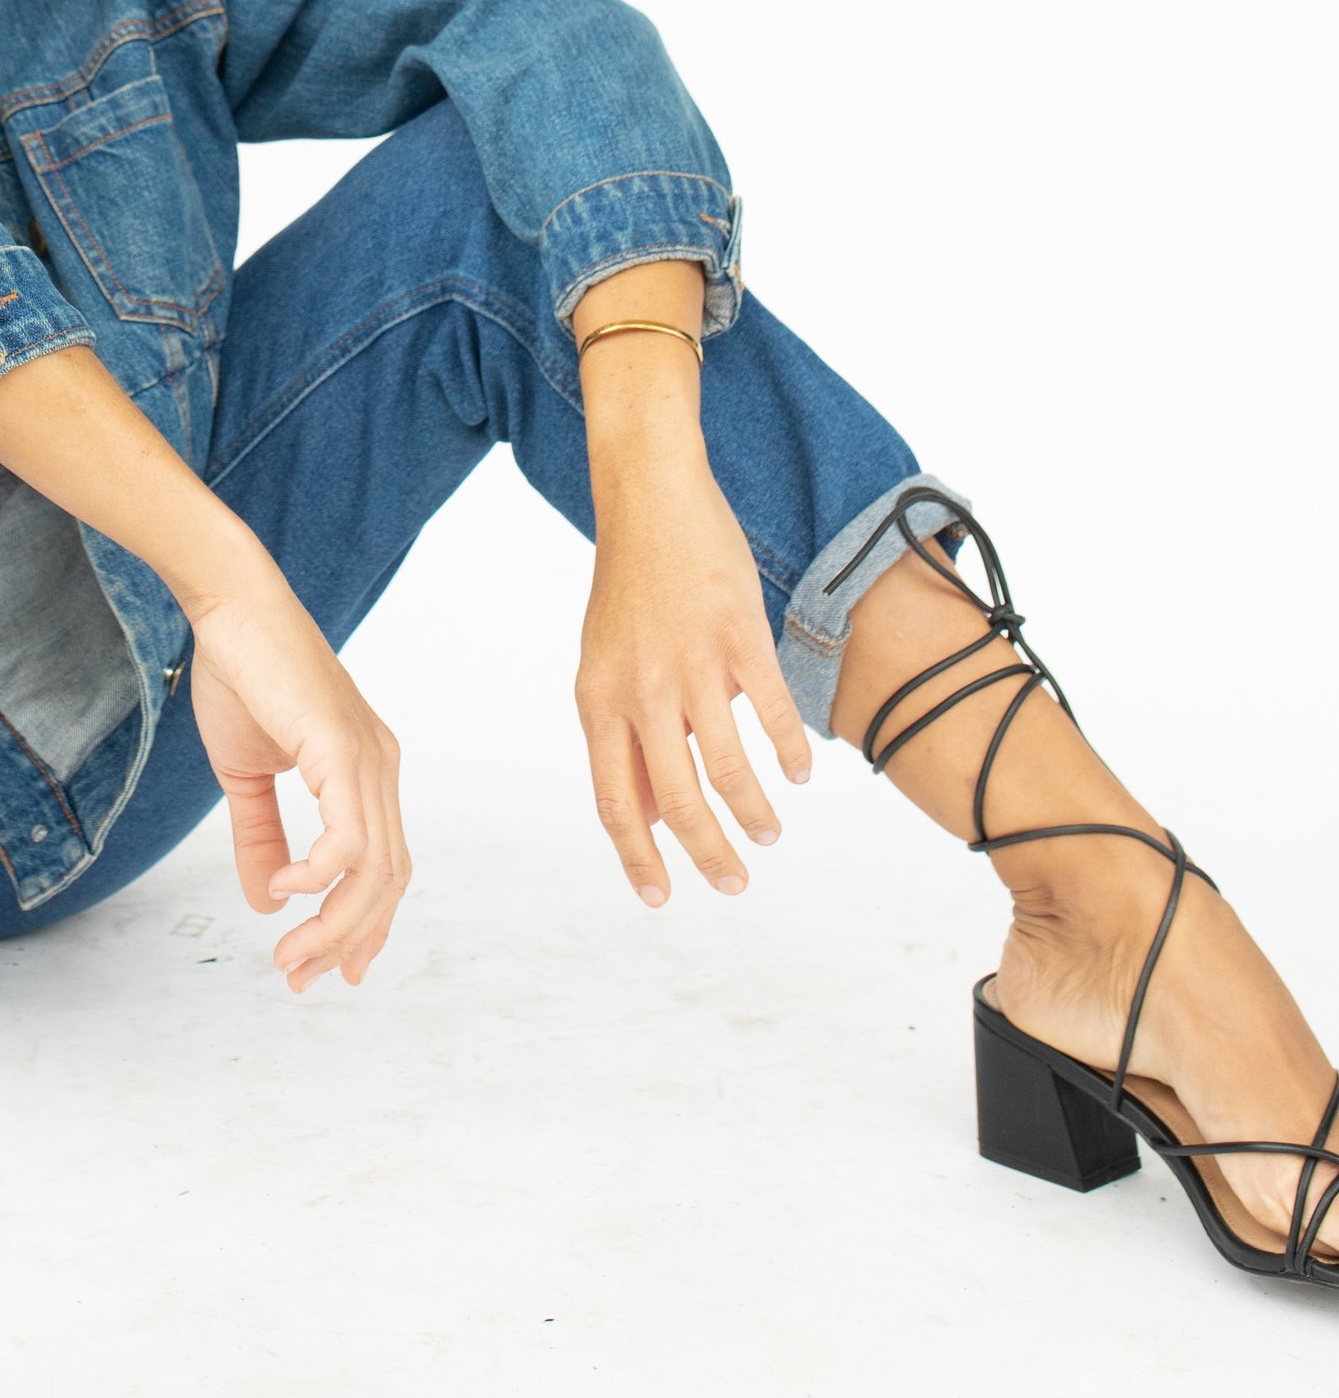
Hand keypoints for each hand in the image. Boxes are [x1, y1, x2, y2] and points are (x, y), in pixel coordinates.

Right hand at [184, 564, 410, 992]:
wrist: (231, 607)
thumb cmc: (241, 675)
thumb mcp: (245, 772)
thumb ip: (259, 834)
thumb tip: (267, 900)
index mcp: (365, 772)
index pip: (383, 868)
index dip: (360, 925)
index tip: (327, 970)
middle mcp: (380, 768)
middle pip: (386, 882)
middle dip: (346, 940)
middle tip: (299, 977)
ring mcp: (368, 758)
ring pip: (373, 870)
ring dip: (332, 924)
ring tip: (289, 954)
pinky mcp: (342, 749)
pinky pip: (349, 835)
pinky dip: (321, 874)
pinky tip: (285, 888)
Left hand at [574, 442, 811, 902]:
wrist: (649, 499)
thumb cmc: (628, 589)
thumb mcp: (602, 665)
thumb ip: (624, 735)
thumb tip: (644, 812)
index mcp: (598, 700)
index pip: (616, 800)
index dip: (638, 857)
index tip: (659, 898)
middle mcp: (641, 689)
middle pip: (678, 799)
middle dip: (707, 854)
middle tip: (733, 885)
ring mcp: (692, 663)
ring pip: (728, 766)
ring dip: (752, 812)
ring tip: (767, 835)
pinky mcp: (739, 636)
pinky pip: (771, 713)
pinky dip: (788, 753)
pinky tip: (798, 775)